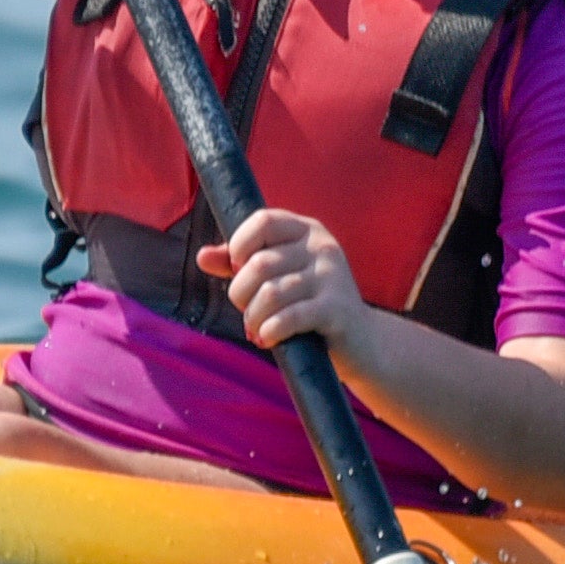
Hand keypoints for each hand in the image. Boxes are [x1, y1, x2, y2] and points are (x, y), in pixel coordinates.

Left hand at [197, 206, 362, 354]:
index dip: (239, 245)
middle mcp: (322, 247)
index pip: (263, 221)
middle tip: (248, 311)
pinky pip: (289, 318)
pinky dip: (269, 331)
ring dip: (254, 319)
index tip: (237, 270)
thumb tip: (203, 256)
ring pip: (271, 294)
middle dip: (241, 294)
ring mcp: (332, 277)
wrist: (361, 343)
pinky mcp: (337, 309)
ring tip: (257, 331)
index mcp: (307, 230)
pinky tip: (268, 339)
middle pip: (260, 264)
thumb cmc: (309, 306)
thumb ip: (240, 264)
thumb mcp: (277, 278)